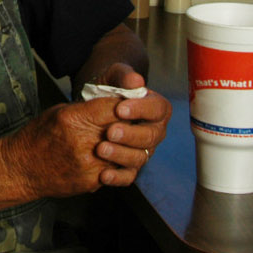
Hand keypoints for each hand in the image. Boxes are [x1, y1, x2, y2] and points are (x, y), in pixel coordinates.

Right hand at [3, 97, 133, 195]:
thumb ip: (86, 110)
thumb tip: (112, 105)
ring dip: (125, 146)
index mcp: (73, 119)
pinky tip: (109, 156)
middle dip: (127, 124)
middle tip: (129, 122)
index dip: (123, 105)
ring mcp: (90, 165)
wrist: (22, 169)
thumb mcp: (58, 112)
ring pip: (125, 152)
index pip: (114, 108)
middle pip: (122, 129)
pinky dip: (116, 162)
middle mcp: (83, 142)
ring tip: (121, 140)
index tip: (127, 105)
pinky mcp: (93, 181)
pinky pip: (116, 170)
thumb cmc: (38, 136)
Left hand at [91, 64, 170, 183]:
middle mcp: (153, 130)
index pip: (158, 109)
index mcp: (155, 107)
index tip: (120, 109)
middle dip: (130, 135)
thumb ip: (124, 75)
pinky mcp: (130, 164)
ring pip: (141, 156)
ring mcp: (143, 149)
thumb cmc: (110, 86)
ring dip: (121, 155)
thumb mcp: (113, 75)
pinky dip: (117, 177)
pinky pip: (129, 174)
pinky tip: (103, 174)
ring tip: (101, 149)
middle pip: (151, 136)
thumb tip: (136, 81)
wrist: (95, 100)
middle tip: (110, 132)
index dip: (141, 110)